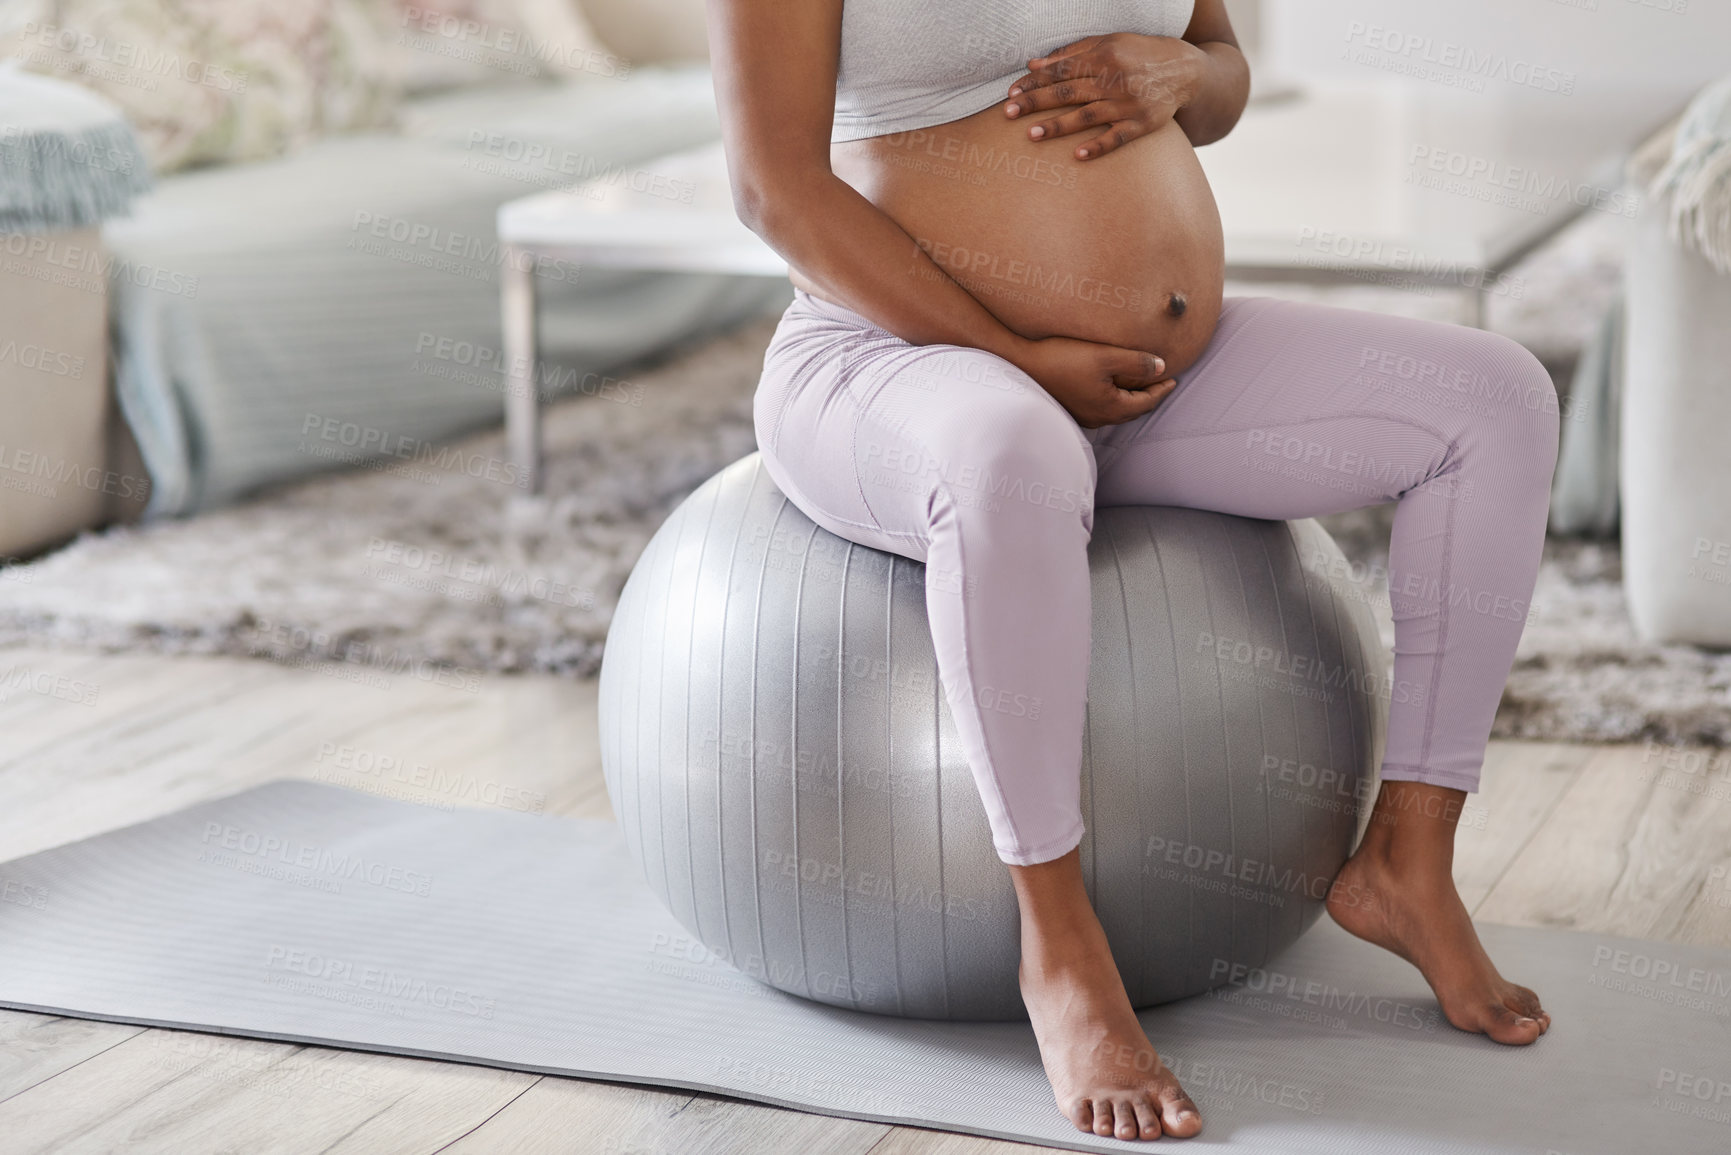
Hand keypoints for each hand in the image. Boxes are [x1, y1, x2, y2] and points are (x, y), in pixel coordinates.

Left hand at [1003, 34, 1204, 159]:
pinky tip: (1077, 156)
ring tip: (1031, 135)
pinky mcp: (1142, 124)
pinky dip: (1098, 147)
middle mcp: (1114, 79)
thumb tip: (1034, 63)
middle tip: (1008, 114)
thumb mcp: (1109, 43)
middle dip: (1036, 102)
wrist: (1186, 70)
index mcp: (1104, 55)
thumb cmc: (1140, 54)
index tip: (1012, 93)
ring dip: (1058, 126)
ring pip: (1086, 116)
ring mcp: (1128, 104)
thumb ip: (1072, 53)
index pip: (1061, 70)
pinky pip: (1117, 139)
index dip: (1035, 81)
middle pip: (1068, 92)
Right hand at [1011, 336, 1176, 428]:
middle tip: (1160, 382)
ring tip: (1139, 383)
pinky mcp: (1070, 407)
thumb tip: (1161, 367)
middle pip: (1132, 409)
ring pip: (1116, 409)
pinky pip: (1101, 406)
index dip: (1162, 390)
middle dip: (1148, 396)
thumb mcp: (1105, 356)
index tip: (1174, 378)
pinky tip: (1110, 386)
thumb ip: (1137, 362)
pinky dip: (1113, 397)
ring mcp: (1083, 414)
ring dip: (1130, 397)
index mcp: (1110, 407)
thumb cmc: (1062, 359)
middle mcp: (1098, 417)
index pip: (1146, 402)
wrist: (1022, 364)